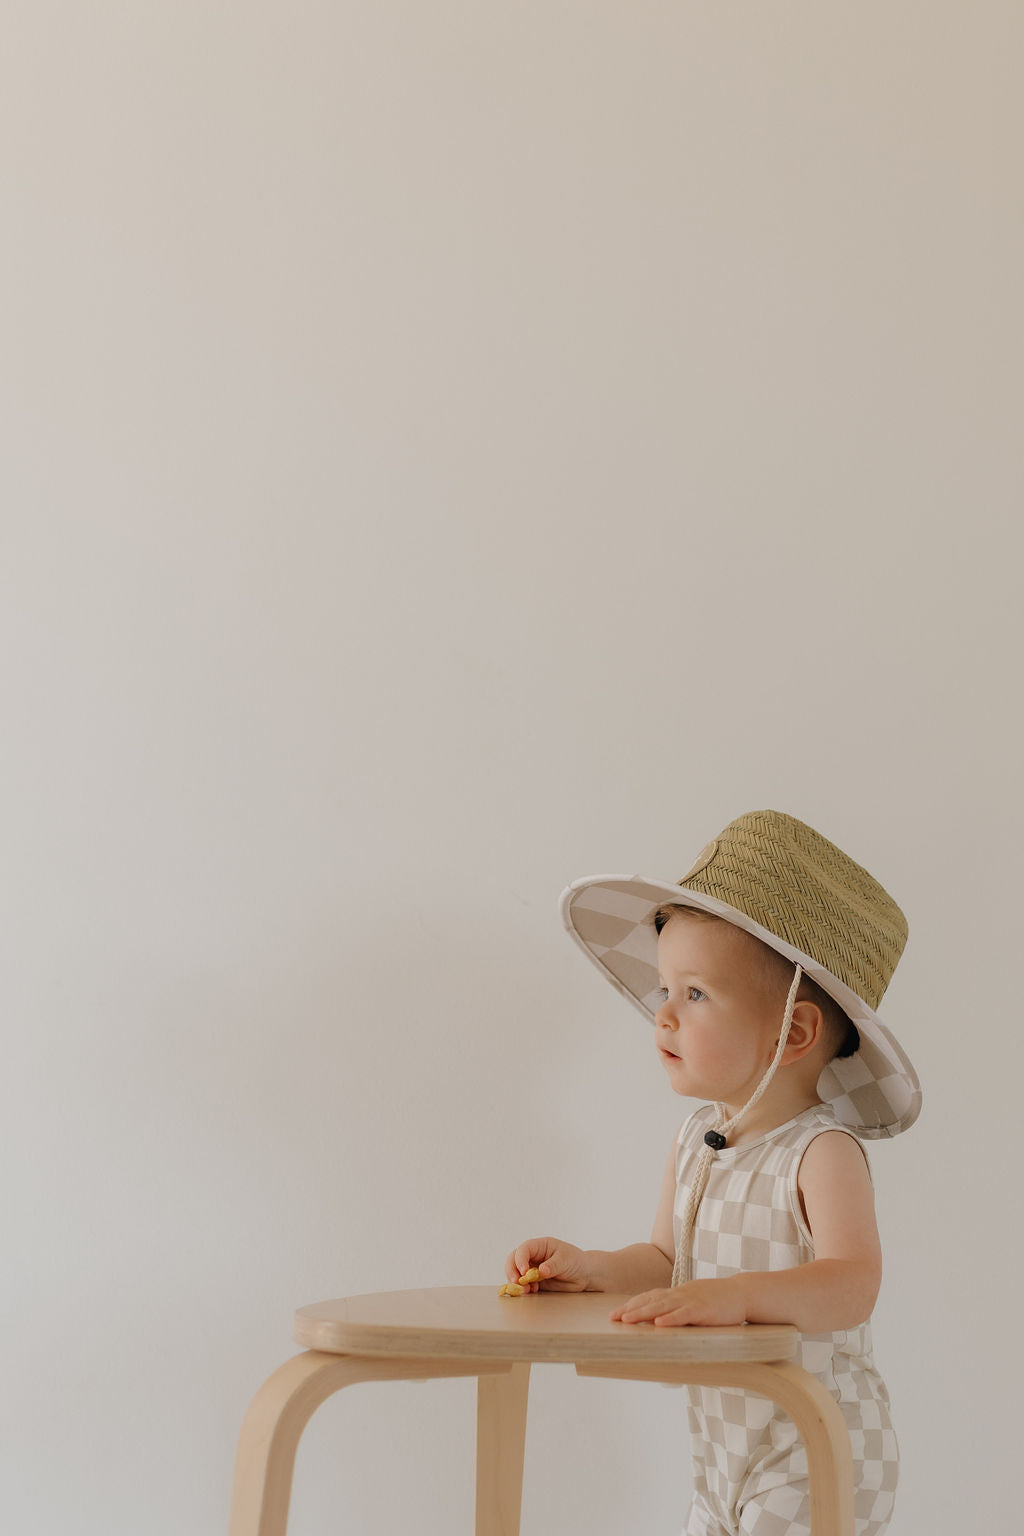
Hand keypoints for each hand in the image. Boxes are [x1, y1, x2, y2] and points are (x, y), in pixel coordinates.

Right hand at [505, 1236, 590, 1292]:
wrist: (584, 1275)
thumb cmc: (576, 1261)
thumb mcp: (565, 1260)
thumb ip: (553, 1265)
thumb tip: (540, 1271)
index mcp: (540, 1246)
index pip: (524, 1249)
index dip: (520, 1259)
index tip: (524, 1272)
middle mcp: (533, 1256)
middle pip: (514, 1260)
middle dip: (512, 1271)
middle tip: (516, 1282)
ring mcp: (532, 1269)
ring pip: (516, 1273)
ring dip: (516, 1282)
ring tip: (525, 1290)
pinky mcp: (535, 1282)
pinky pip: (524, 1285)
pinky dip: (523, 1289)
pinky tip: (531, 1292)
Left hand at [609, 1277, 746, 1326]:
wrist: (742, 1293)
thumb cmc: (717, 1300)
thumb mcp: (693, 1301)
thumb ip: (677, 1309)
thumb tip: (660, 1321)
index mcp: (677, 1293)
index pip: (649, 1297)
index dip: (631, 1305)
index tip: (615, 1314)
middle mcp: (680, 1295)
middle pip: (650, 1301)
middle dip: (630, 1310)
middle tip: (612, 1318)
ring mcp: (691, 1301)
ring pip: (663, 1307)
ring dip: (643, 1314)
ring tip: (627, 1320)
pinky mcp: (704, 1310)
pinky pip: (685, 1315)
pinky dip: (671, 1319)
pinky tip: (659, 1324)